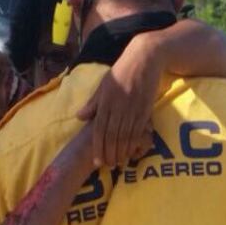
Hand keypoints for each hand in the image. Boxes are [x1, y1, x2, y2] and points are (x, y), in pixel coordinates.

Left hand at [77, 34, 160, 167]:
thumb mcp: (104, 85)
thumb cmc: (122, 71)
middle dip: (109, 154)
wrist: (145, 59)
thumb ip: (93, 103)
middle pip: (112, 137)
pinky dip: (134, 144)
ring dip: (121, 152)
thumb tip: (79, 117)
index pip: (99, 130)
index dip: (98, 147)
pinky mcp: (145, 109)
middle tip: (108, 165)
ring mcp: (132, 109)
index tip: (97, 161)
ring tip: (118, 163)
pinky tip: (131, 152)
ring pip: (125, 137)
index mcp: (105, 101)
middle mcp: (118, 107)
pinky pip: (138, 131)